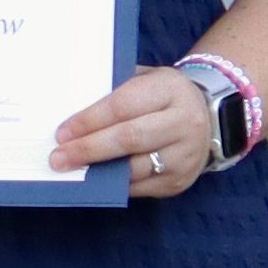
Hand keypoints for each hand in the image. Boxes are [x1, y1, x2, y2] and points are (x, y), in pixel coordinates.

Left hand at [53, 63, 222, 198]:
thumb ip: (114, 93)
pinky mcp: (180, 180)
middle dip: (89, 149)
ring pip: (136, 168)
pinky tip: (94, 179)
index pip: (123, 106)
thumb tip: (71, 116)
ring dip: (99, 171)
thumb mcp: (145, 81)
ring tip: (71, 171)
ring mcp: (186, 155)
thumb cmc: (162, 96)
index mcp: (170, 89)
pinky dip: (114, 184)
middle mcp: (184, 122)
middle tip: (58, 158)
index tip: (62, 133)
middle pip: (129, 138)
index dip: (90, 121)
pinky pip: (141, 186)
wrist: (209, 117)